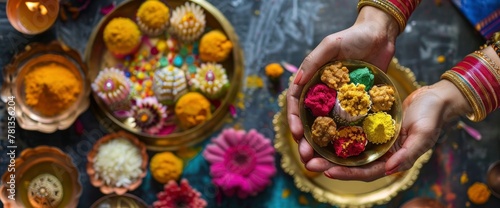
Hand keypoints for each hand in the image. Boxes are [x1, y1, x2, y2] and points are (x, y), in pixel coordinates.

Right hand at [287, 6, 398, 167]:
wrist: (380, 36)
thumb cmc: (353, 37)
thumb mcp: (330, 45)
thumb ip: (312, 62)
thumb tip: (295, 83)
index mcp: (311, 80)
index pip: (296, 102)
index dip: (293, 119)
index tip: (297, 133)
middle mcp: (321, 93)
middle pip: (308, 120)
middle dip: (305, 139)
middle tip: (306, 156)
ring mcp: (338, 101)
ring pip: (326, 126)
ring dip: (321, 145)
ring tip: (320, 161)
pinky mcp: (355, 105)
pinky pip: (347, 123)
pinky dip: (343, 138)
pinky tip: (343, 153)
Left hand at [304, 80, 470, 180]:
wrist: (436, 97)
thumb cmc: (432, 115)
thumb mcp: (423, 134)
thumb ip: (409, 153)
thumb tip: (391, 170)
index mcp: (393, 160)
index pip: (366, 172)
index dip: (346, 173)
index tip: (326, 170)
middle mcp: (381, 153)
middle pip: (351, 163)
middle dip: (328, 164)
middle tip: (307, 162)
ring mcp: (375, 140)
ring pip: (347, 149)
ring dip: (328, 150)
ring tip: (307, 148)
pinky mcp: (370, 126)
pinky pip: (351, 132)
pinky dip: (336, 133)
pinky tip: (321, 129)